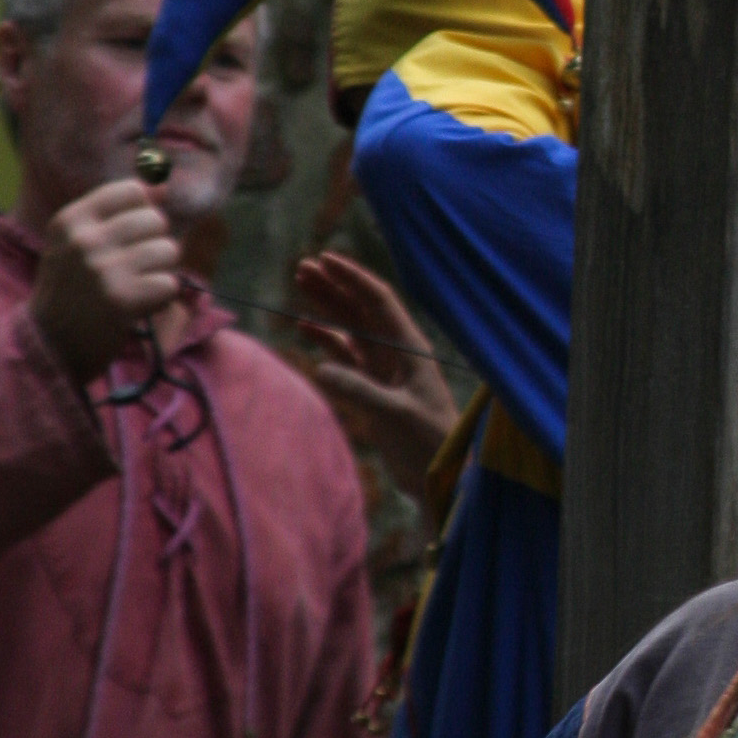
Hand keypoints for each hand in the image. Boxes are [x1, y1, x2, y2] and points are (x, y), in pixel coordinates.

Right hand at [31, 180, 181, 383]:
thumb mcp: (81, 242)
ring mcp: (104, 269)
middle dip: (154, 244)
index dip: (142, 212)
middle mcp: (85, 240)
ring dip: (161, 271)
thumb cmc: (73, 287)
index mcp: (72, 219)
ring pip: (169, 250)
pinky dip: (162, 297)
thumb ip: (121, 211)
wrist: (53, 342)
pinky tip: (139, 305)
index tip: (129, 236)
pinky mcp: (123, 299)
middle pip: (156, 220)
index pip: (133, 191)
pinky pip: (170, 283)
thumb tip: (164, 185)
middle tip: (133, 268)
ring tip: (136, 286)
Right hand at [291, 254, 458, 505]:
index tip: (325, 260)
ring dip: (327, 308)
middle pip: (361, 309)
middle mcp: (397, 353)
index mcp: (411, 349)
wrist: (437, 477)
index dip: (352, 279)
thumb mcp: (396, 416)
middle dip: (333, 287)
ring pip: (351, 329)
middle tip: (301, 268)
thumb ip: (360, 391)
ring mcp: (384, 370)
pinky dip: (326, 342)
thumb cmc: (429, 443)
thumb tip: (320, 368)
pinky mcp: (373, 389)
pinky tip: (305, 329)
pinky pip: (345, 357)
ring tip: (300, 287)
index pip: (379, 302)